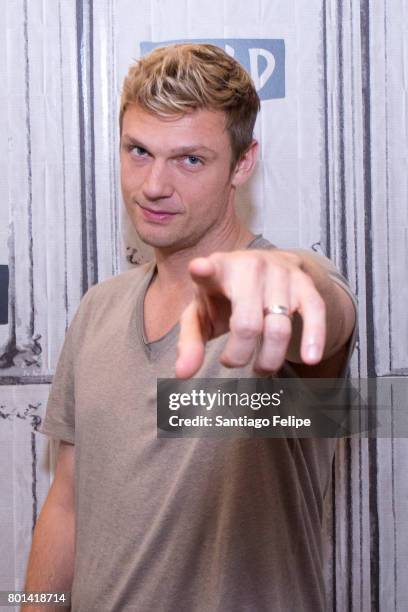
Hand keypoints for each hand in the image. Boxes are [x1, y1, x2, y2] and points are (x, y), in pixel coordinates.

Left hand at [175, 249, 325, 378]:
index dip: (203, 270)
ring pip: (279, 327)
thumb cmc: (224, 297)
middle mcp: (249, 266)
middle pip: (247, 323)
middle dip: (239, 355)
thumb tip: (182, 374)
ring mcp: (280, 273)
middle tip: (232, 362)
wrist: (265, 267)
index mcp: (217, 270)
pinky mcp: (304, 282)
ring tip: (260, 368)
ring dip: (269, 359)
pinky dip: (314, 338)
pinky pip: (314, 312)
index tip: (199, 268)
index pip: (208, 269)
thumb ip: (190, 342)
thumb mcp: (202, 314)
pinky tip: (311, 359)